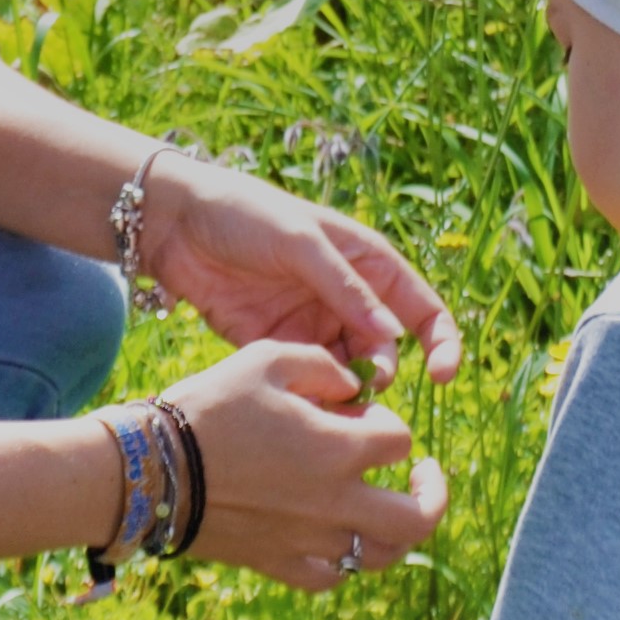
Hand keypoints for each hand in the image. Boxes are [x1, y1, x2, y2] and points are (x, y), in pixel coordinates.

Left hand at [140, 153, 462, 390]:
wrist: (176, 225)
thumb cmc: (245, 215)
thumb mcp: (301, 243)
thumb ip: (346, 288)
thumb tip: (394, 335)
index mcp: (367, 263)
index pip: (422, 308)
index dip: (442, 342)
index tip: (444, 374)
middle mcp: (347, 298)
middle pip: (387, 348)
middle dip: (383, 370)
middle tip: (360, 383)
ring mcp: (313, 324)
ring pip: (349, 370)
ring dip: (350, 391)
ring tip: (335, 402)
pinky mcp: (278, 346)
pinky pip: (309, 378)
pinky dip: (315, 395)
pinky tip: (308, 404)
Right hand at [163, 342, 447, 591]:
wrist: (150, 471)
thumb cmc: (207, 407)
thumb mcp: (265, 359)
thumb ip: (321, 364)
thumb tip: (353, 385)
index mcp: (339, 449)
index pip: (399, 438)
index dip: (385, 418)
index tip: (358, 410)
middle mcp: (336, 503)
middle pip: (418, 517)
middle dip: (432, 493)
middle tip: (424, 474)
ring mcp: (310, 541)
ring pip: (383, 555)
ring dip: (396, 530)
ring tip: (390, 508)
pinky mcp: (279, 564)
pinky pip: (332, 577)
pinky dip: (346, 560)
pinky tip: (338, 539)